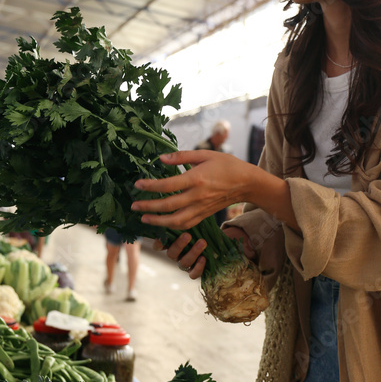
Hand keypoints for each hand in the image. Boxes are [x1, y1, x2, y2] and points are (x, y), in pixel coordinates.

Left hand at [133, 151, 252, 230]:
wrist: (246, 183)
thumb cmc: (227, 165)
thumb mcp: (205, 154)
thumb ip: (182, 156)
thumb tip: (161, 159)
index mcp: (196, 178)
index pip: (168, 185)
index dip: (150, 186)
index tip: (137, 185)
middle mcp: (197, 196)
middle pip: (168, 206)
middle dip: (149, 207)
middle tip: (134, 206)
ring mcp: (201, 208)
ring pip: (176, 221)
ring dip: (158, 221)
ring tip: (144, 218)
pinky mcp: (204, 215)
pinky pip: (186, 225)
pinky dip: (172, 226)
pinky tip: (161, 223)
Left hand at [153, 226, 256, 279]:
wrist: (200, 223)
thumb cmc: (216, 235)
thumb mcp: (228, 241)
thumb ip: (239, 247)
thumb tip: (252, 252)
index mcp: (196, 263)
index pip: (194, 274)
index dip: (197, 269)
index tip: (205, 259)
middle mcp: (184, 258)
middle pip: (183, 263)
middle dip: (192, 254)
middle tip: (201, 242)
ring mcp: (174, 250)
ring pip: (173, 254)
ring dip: (180, 246)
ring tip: (189, 235)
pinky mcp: (165, 240)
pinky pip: (160, 246)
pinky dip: (162, 242)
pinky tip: (169, 232)